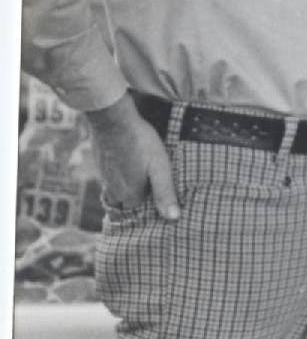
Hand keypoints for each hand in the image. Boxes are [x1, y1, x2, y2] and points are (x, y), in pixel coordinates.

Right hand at [85, 97, 178, 218]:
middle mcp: (114, 189)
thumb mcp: (160, 168)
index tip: (161, 198)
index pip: (140, 209)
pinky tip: (131, 162)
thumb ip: (164, 193)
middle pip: (128, 200)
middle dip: (139, 197)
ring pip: (118, 188)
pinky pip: (112, 175)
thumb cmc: (141, 143)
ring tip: (144, 176)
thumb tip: (173, 218)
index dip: (151, 205)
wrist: (113, 120)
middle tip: (153, 188)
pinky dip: (121, 173)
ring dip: (129, 185)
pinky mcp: (102, 163)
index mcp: (129, 194)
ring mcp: (105, 176)